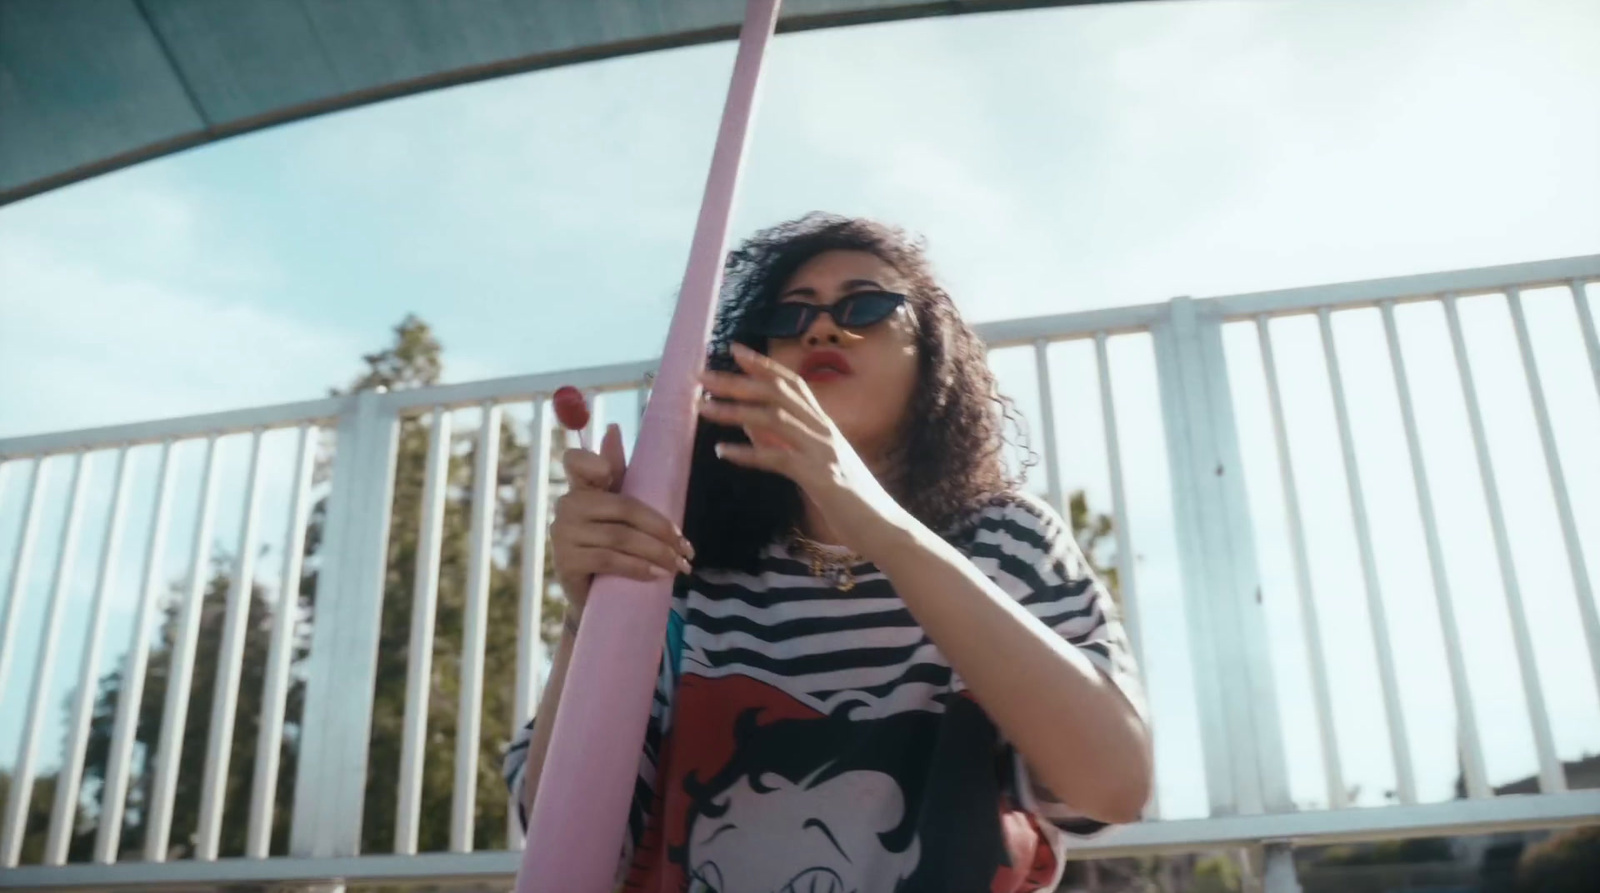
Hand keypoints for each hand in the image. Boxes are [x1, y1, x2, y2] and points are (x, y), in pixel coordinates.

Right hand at [550, 423, 694, 619]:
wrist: (592, 594)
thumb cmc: (609, 543)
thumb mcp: (618, 507)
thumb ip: (617, 470)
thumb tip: (612, 428)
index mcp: (580, 486)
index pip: (576, 462)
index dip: (593, 463)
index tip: (608, 473)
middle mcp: (567, 505)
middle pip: (624, 508)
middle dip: (661, 530)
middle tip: (686, 549)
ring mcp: (562, 534)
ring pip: (621, 537)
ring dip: (657, 553)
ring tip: (679, 566)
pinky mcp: (565, 561)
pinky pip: (609, 559)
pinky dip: (639, 567)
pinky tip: (657, 575)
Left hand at [698, 343, 910, 557]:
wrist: (884, 526)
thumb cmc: (849, 498)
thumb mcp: (816, 462)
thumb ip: (785, 440)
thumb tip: (749, 422)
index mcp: (824, 424)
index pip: (792, 382)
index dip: (763, 364)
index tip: (733, 349)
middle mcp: (823, 430)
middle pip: (777, 393)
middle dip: (738, 381)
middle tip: (701, 375)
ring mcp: (822, 451)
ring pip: (774, 418)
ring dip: (735, 410)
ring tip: (702, 408)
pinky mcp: (819, 476)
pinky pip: (778, 458)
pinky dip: (748, 453)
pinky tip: (722, 451)